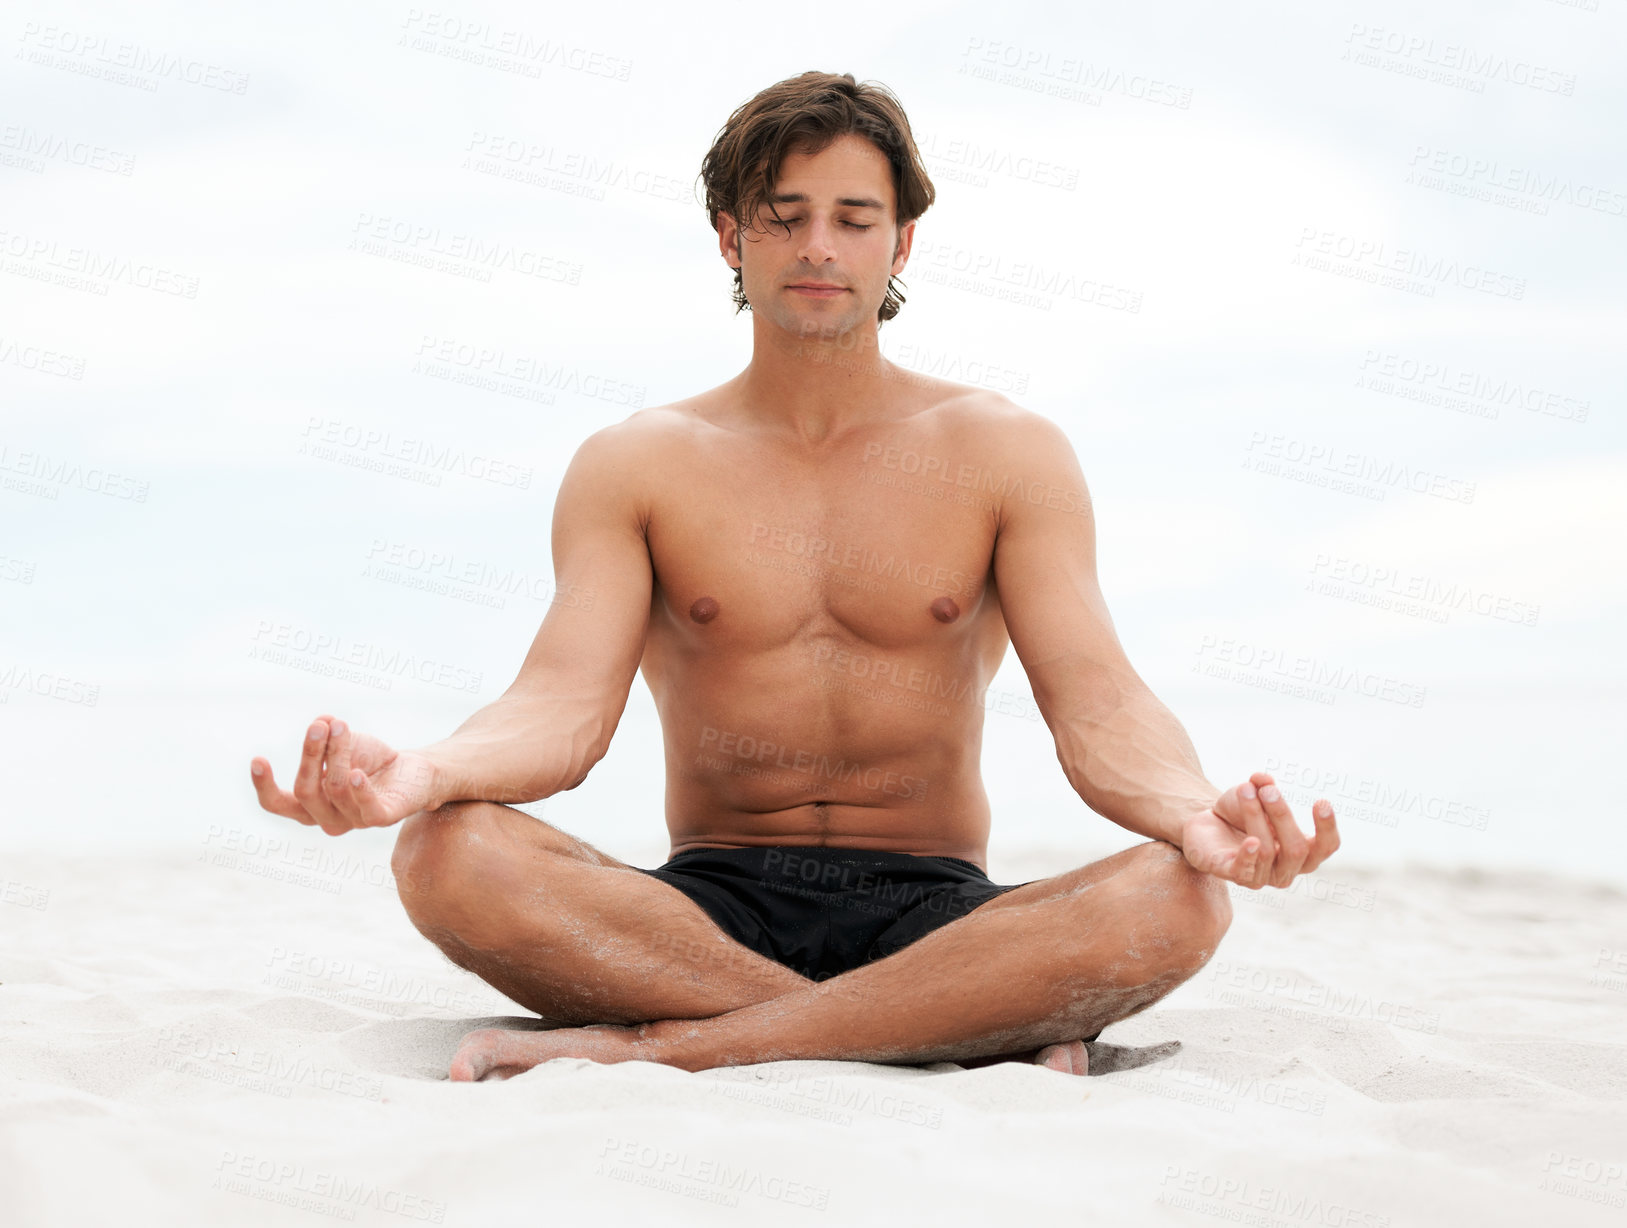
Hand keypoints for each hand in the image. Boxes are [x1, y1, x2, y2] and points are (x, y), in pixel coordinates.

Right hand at [249, 715, 439, 834]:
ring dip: (337, 754)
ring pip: (336, 789)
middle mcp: (328, 818)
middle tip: (318, 725)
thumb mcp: (343, 744)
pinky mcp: (382, 818)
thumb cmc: (370, 760)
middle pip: (306, 791)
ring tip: (342, 726)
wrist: (414, 770)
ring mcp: (355, 821)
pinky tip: (356, 773)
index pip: (278, 804)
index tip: (257, 759)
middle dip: (310, 755)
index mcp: (310, 805)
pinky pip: (367, 809)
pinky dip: (359, 790)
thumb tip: (322, 722)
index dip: (264, 786)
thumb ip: (327, 737)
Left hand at [1179, 771, 1338, 888]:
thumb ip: (1261, 785)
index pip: (1325, 848)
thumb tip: (1263, 779)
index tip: (1321, 802)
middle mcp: (1285, 870)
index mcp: (1301, 852)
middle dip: (1283, 816)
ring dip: (1255, 816)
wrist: (1205, 828)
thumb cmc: (1239, 813)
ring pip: (1266, 851)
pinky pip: (1244, 870)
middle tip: (1268, 790)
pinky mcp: (1233, 875)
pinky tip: (1251, 841)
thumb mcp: (1252, 794)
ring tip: (1244, 790)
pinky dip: (1249, 855)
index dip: (1327, 829)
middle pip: (1296, 849)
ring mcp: (1260, 877)